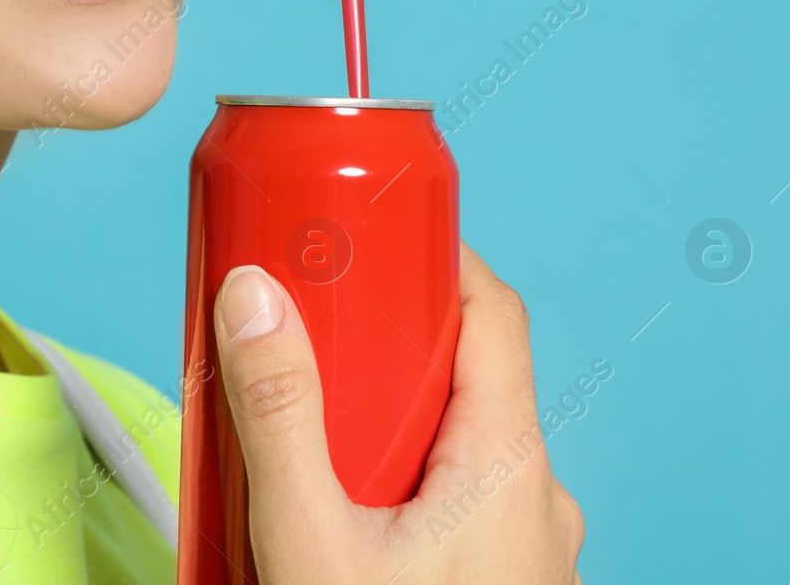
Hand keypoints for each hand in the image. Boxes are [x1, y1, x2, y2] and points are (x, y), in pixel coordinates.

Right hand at [214, 241, 584, 583]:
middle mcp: (535, 500)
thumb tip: (254, 297)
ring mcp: (528, 550)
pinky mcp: (504, 582)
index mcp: (509, 465)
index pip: (493, 312)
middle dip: (379, 357)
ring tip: (305, 446)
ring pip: (456, 450)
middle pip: (462, 380)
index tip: (368, 237)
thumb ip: (279, 416)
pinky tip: (337, 521)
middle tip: (306, 348)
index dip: (434, 260)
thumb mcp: (311, 538)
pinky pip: (459, 509)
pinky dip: (401, 493)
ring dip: (384, 434)